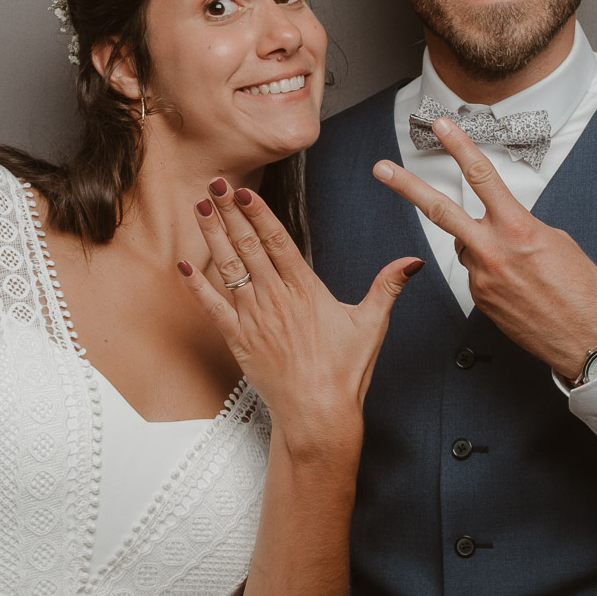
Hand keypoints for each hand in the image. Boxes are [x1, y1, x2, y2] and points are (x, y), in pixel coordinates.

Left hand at [178, 179, 421, 450]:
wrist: (317, 413)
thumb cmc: (344, 372)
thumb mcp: (372, 324)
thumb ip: (388, 287)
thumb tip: (412, 262)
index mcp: (306, 290)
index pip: (277, 241)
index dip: (258, 213)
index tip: (243, 190)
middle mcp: (276, 298)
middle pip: (248, 246)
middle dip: (229, 211)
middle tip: (214, 182)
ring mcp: (254, 318)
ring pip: (228, 268)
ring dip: (212, 235)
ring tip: (199, 207)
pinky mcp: (238, 340)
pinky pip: (212, 307)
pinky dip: (196, 285)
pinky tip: (184, 265)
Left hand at [374, 117, 596, 380]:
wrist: (589, 340)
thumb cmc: (583, 291)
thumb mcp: (557, 241)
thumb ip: (520, 226)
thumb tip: (501, 224)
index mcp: (517, 229)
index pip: (481, 176)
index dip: (459, 146)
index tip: (441, 126)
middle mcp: (493, 251)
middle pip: (439, 210)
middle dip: (406, 186)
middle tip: (381, 169)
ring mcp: (481, 278)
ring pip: (464, 245)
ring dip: (481, 243)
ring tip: (519, 264)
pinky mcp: (479, 300)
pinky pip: (476, 273)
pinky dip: (491, 271)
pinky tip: (518, 285)